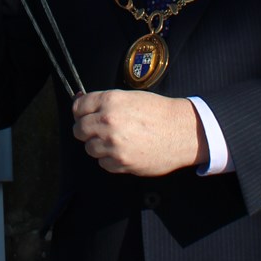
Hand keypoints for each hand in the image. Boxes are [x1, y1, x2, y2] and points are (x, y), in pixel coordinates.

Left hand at [72, 90, 203, 176]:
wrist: (181, 131)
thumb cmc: (160, 112)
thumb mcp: (131, 97)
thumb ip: (105, 102)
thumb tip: (82, 103)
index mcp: (110, 101)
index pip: (79, 108)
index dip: (80, 112)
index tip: (84, 115)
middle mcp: (108, 122)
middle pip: (79, 129)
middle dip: (86, 130)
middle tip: (98, 130)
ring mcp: (113, 144)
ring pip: (89, 148)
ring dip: (98, 146)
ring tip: (115, 141)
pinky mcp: (121, 162)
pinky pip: (103, 163)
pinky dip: (109, 159)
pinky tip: (123, 151)